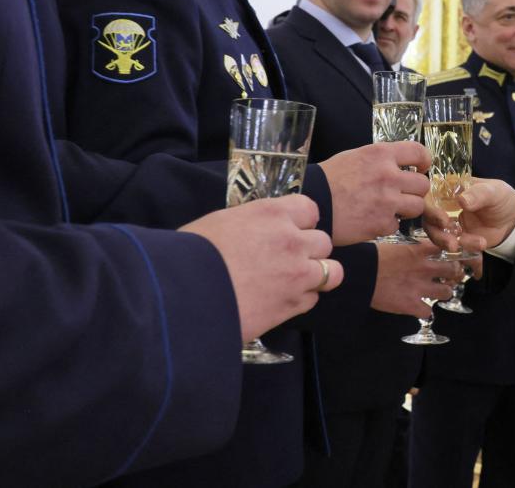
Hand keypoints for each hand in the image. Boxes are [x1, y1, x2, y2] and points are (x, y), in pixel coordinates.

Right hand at [181, 195, 339, 342]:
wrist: (182, 294)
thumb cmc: (190, 254)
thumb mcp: (222, 223)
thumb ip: (251, 225)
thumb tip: (254, 235)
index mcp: (272, 213)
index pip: (310, 210)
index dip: (302, 222)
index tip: (290, 231)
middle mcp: (292, 240)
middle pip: (324, 242)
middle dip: (310, 250)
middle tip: (288, 261)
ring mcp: (297, 273)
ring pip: (332, 271)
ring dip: (317, 276)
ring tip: (294, 282)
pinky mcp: (292, 304)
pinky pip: (312, 299)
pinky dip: (301, 300)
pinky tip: (279, 301)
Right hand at [321, 142, 431, 244]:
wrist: (310, 205)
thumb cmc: (328, 180)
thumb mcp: (354, 157)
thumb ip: (380, 160)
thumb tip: (400, 166)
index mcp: (381, 154)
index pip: (419, 152)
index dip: (425, 161)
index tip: (422, 167)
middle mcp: (388, 176)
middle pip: (423, 184)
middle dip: (415, 190)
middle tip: (401, 193)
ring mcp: (388, 201)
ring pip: (418, 206)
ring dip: (406, 208)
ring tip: (388, 208)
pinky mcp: (382, 224)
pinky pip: (397, 224)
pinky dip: (387, 224)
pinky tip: (371, 219)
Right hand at [370, 241, 458, 316]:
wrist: (358, 274)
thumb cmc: (371, 258)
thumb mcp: (394, 247)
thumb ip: (410, 251)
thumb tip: (415, 253)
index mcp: (418, 251)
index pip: (446, 249)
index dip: (450, 254)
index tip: (448, 257)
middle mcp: (424, 269)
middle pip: (453, 270)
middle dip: (453, 273)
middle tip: (447, 276)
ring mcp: (419, 288)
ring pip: (447, 292)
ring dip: (443, 292)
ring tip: (436, 292)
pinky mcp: (411, 305)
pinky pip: (428, 312)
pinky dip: (424, 311)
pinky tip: (419, 307)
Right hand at [422, 178, 514, 251]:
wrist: (514, 220)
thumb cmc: (501, 198)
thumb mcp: (494, 191)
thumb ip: (479, 194)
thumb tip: (462, 200)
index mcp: (449, 189)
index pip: (429, 196)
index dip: (430, 208)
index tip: (443, 220)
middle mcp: (444, 206)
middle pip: (428, 218)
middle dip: (437, 232)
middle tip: (451, 241)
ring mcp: (450, 224)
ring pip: (437, 234)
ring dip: (447, 242)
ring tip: (467, 245)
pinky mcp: (457, 238)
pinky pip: (453, 245)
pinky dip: (464, 247)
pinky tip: (480, 244)